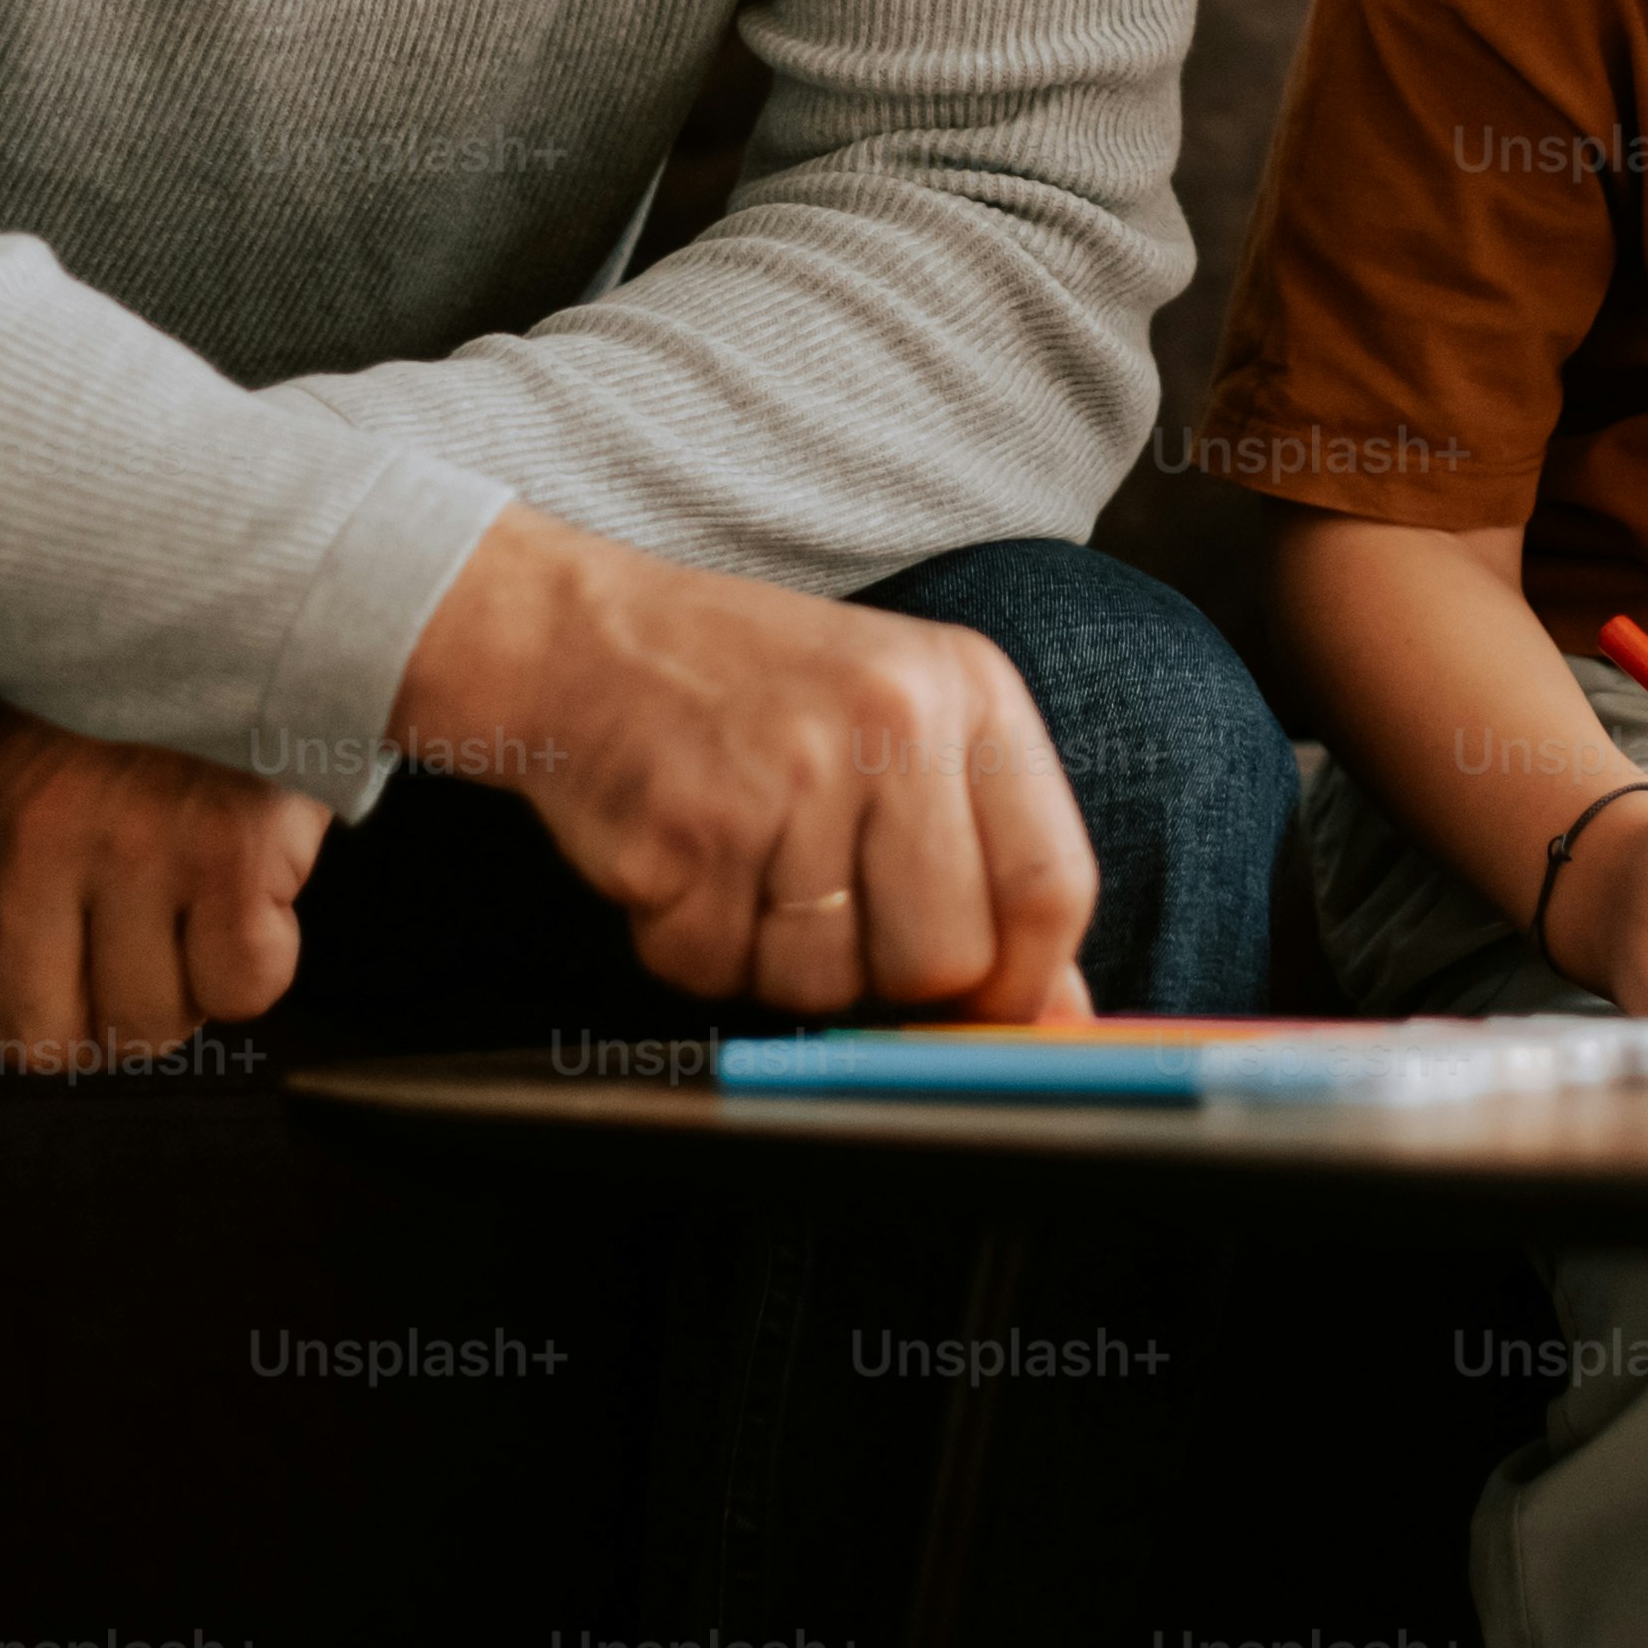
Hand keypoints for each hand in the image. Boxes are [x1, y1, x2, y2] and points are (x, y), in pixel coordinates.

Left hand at [0, 700, 333, 1071]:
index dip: (9, 998)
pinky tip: (254, 890)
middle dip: (95, 1020)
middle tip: (136, 952)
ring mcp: (132, 844)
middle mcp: (33, 832)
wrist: (260, 592)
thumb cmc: (134, 685)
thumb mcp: (11, 739)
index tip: (55, 955)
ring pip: (143, 1028)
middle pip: (35, 1038)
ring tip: (199, 908)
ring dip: (184, 990)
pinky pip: (239, 990)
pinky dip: (258, 960)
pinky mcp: (229, 853)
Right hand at [394, 505, 1096, 1022]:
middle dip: (887, 978)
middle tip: (829, 910)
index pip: (1052, 887)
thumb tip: (1062, 1010)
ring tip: (747, 866)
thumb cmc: (759, 694)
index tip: (989, 1011)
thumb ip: (992, 854)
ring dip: (777, 963)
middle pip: (944, 959)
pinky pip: (718, 974)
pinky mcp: (689, 832)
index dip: (1025, 982)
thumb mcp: (905, 724)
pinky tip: (686, 869)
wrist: (585, 637)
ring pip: (827, 984)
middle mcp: (890, 724)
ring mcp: (787, 776)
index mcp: (968, 689)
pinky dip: (694, 948)